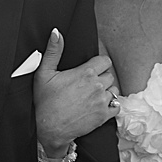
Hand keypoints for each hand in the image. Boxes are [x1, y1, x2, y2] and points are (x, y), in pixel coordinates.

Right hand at [35, 28, 119, 155]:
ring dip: (105, 91)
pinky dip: (110, 105)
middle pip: (109, 74)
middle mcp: (97, 85)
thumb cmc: (45, 102)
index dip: (98, 64)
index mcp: (86, 72)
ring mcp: (102, 101)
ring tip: (92, 95)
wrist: (49, 128)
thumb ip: (53, 51)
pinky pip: (116, 106)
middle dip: (101, 77)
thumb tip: (56, 32)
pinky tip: (98, 106)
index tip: (90, 69)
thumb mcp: (44, 73)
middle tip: (87, 83)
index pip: (105, 60)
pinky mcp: (104, 116)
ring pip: (113, 89)